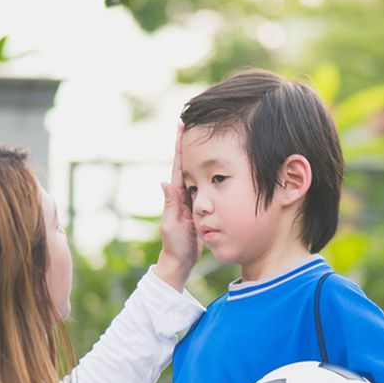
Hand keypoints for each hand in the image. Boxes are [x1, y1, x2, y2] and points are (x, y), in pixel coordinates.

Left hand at [153, 122, 200, 290]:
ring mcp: (194, 201)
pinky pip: (208, 188)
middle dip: (191, 144)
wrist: (181, 261)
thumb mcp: (172, 225)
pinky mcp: (202, 208)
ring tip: (208, 136)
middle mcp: (184, 194)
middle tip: (195, 121)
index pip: (179, 166)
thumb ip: (170, 205)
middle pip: (189, 164)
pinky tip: (219, 165)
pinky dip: (212, 175)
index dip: (181, 146)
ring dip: (202, 156)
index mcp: (177, 195)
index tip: (182, 126)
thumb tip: (164, 181)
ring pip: (200, 174)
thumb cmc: (175, 245)